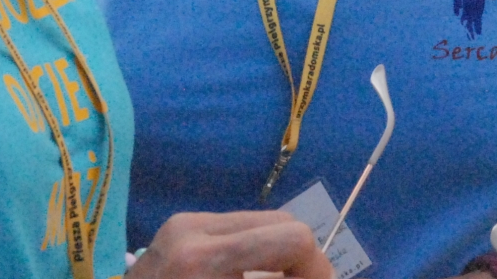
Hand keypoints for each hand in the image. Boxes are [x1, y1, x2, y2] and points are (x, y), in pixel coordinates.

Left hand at [129, 211, 331, 278]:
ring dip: (277, 259)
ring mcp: (182, 222)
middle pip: (282, 224)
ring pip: (262, 223)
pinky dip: (252, 256)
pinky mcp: (178, 225)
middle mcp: (192, 228)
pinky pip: (237, 229)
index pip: (291, 237)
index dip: (317, 269)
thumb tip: (316, 275)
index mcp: (203, 259)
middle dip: (301, 264)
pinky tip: (243, 277)